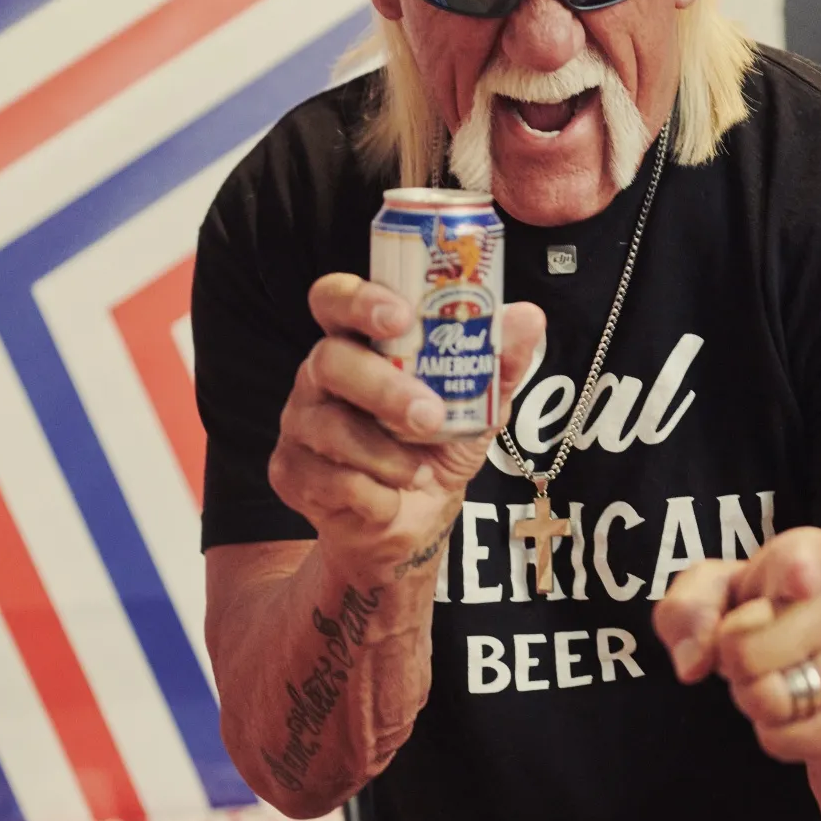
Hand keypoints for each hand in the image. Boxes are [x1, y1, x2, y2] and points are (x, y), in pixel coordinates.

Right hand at [269, 273, 544, 579]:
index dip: (359, 300)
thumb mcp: (480, 406)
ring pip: (330, 428)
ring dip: (385, 455)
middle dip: (384, 388)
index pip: (335, 298)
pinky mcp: (292, 474)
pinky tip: (390, 498)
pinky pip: (330, 480)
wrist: (415, 522)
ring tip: (419, 472)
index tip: (401, 317)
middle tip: (430, 415)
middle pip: (328, 360)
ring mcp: (300, 424)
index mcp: (358, 344)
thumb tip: (528, 317)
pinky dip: (374, 494)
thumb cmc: (437, 447)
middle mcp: (319, 376)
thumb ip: (499, 362)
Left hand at [652, 528, 820, 766]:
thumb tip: (692, 663)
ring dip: (750, 695)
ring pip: (767, 699)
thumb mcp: (719, 589)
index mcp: (814, 557)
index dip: (797, 571)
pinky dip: (772, 730)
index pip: (803, 562)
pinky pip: (781, 739)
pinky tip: (795, 706)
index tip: (799, 581)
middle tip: (755, 647)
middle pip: (745, 650)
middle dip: (731, 658)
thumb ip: (689, 606)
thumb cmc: (769, 613)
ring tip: (774, 675)